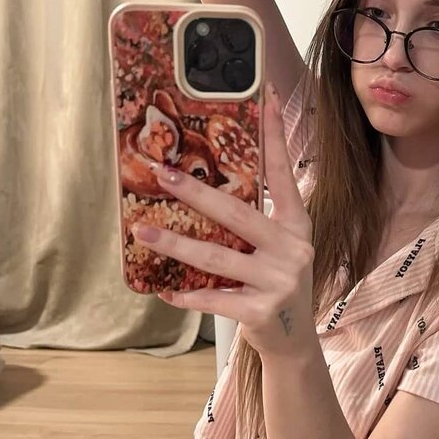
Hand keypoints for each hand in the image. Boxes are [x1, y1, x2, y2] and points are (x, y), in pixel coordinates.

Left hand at [132, 83, 314, 359]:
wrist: (293, 341)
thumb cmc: (276, 285)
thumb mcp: (276, 249)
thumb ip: (255, 222)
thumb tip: (206, 187)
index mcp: (296, 225)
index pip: (283, 173)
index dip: (275, 135)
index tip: (266, 97)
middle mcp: (292, 248)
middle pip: (238, 214)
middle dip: (197, 193)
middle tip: (163, 174)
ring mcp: (278, 280)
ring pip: (217, 257)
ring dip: (175, 244)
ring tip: (142, 230)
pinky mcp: (261, 310)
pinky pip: (215, 299)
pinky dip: (188, 295)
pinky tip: (165, 291)